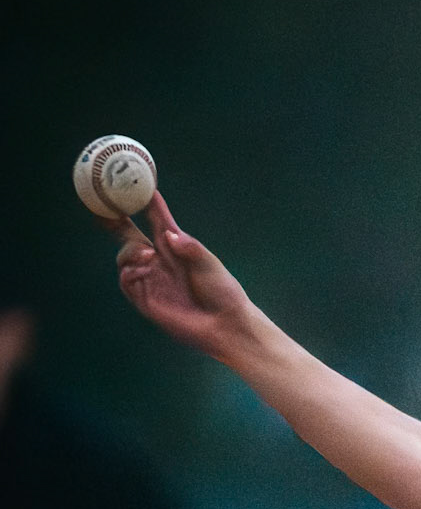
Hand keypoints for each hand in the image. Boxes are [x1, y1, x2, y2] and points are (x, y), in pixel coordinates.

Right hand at [114, 191, 256, 362]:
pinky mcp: (146, 300)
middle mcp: (159, 260)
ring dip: (130, 252)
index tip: (136, 183)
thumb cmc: (223, 292)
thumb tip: (169, 236)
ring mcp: (151, 279)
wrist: (226, 326)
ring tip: (147, 256)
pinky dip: (129, 273)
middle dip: (114, 220)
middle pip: (129, 234)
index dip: (145, 201)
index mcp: (175, 246)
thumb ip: (190, 248)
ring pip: (125, 257)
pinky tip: (142, 271)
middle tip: (105, 208)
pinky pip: (127, 283)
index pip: (156, 218)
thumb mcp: (210, 264)